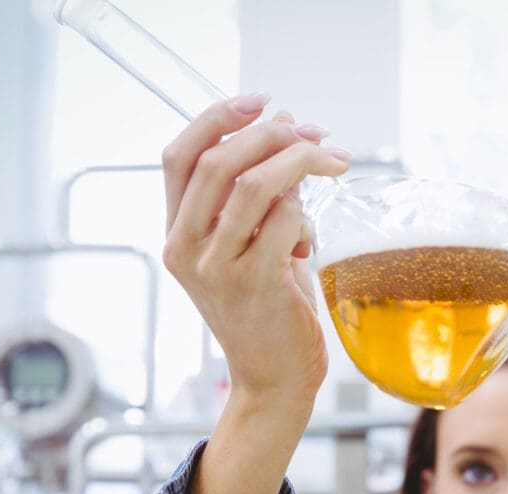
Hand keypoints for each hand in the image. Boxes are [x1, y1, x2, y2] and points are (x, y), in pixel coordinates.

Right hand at [161, 93, 350, 400]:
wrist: (274, 378)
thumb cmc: (268, 310)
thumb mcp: (248, 248)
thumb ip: (256, 198)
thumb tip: (286, 135)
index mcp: (176, 233)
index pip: (179, 156)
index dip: (217, 118)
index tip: (261, 101)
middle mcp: (185, 248)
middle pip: (218, 162)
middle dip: (272, 135)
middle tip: (313, 134)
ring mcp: (216, 268)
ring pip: (253, 185)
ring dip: (300, 161)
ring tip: (331, 161)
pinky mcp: (255, 284)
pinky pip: (284, 220)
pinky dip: (305, 214)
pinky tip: (310, 238)